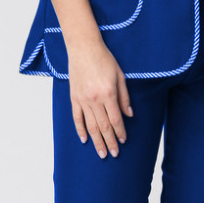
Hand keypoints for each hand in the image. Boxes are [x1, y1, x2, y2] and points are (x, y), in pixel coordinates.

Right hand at [67, 40, 133, 157]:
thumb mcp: (120, 76)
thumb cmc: (104, 59)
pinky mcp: (74, 97)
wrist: (83, 48)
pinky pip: (77, 117)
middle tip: (114, 154)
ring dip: (96, 141)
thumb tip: (129, 114)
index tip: (123, 141)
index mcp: (108, 94)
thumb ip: (124, 97)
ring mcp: (82, 99)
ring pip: (90, 125)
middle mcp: (94, 99)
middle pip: (103, 126)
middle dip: (109, 142)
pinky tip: (85, 139)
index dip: (120, 132)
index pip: (116, 119)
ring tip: (101, 153)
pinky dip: (80, 130)